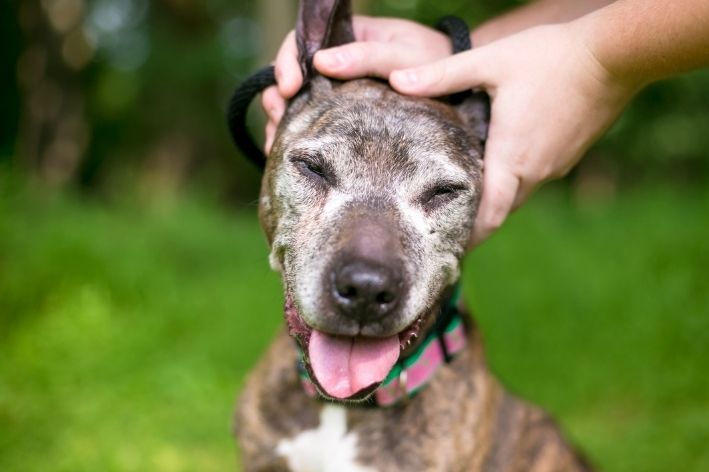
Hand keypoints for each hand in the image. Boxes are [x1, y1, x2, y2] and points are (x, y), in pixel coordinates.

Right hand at [261, 16, 451, 153]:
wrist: (460, 86)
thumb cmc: (434, 61)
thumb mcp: (403, 55)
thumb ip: (366, 56)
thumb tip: (322, 62)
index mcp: (345, 38)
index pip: (300, 42)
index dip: (286, 63)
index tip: (289, 88)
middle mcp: (335, 64)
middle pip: (291, 77)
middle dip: (278, 98)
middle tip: (278, 120)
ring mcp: (337, 92)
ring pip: (297, 104)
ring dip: (282, 122)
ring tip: (276, 143)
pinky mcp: (343, 117)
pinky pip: (313, 124)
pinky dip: (299, 137)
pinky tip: (291, 154)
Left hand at [388, 22, 638, 245]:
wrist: (615, 55)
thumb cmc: (551, 57)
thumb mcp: (490, 63)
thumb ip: (442, 75)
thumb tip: (397, 80)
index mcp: (513, 157)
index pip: (489, 215)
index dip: (469, 236)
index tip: (448, 248)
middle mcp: (537, 170)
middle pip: (502, 208)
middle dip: (478, 219)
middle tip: (449, 221)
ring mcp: (557, 164)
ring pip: (520, 192)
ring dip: (497, 196)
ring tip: (470, 192)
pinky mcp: (570, 154)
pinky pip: (537, 176)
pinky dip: (517, 178)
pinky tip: (504, 159)